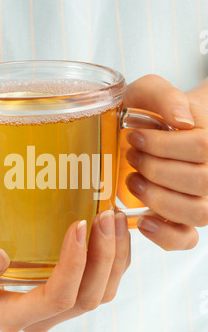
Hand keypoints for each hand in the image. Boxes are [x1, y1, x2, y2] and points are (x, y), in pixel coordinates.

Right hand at [0, 211, 129, 331]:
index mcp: (11, 316)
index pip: (55, 299)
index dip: (74, 265)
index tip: (78, 224)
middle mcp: (40, 317)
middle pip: (87, 298)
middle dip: (104, 256)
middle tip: (106, 214)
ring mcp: (58, 307)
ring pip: (102, 292)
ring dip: (115, 256)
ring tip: (115, 216)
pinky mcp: (69, 291)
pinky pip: (104, 282)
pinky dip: (116, 257)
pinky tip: (114, 229)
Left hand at [119, 74, 207, 249]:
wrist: (151, 131)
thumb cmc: (150, 112)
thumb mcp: (149, 92)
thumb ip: (164, 96)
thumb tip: (181, 120)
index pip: (201, 146)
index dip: (164, 146)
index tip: (134, 137)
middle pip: (200, 181)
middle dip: (156, 170)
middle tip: (130, 157)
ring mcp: (202, 199)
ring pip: (197, 212)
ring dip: (159, 198)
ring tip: (133, 181)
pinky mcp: (184, 221)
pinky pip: (186, 239)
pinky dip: (164, 235)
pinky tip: (143, 220)